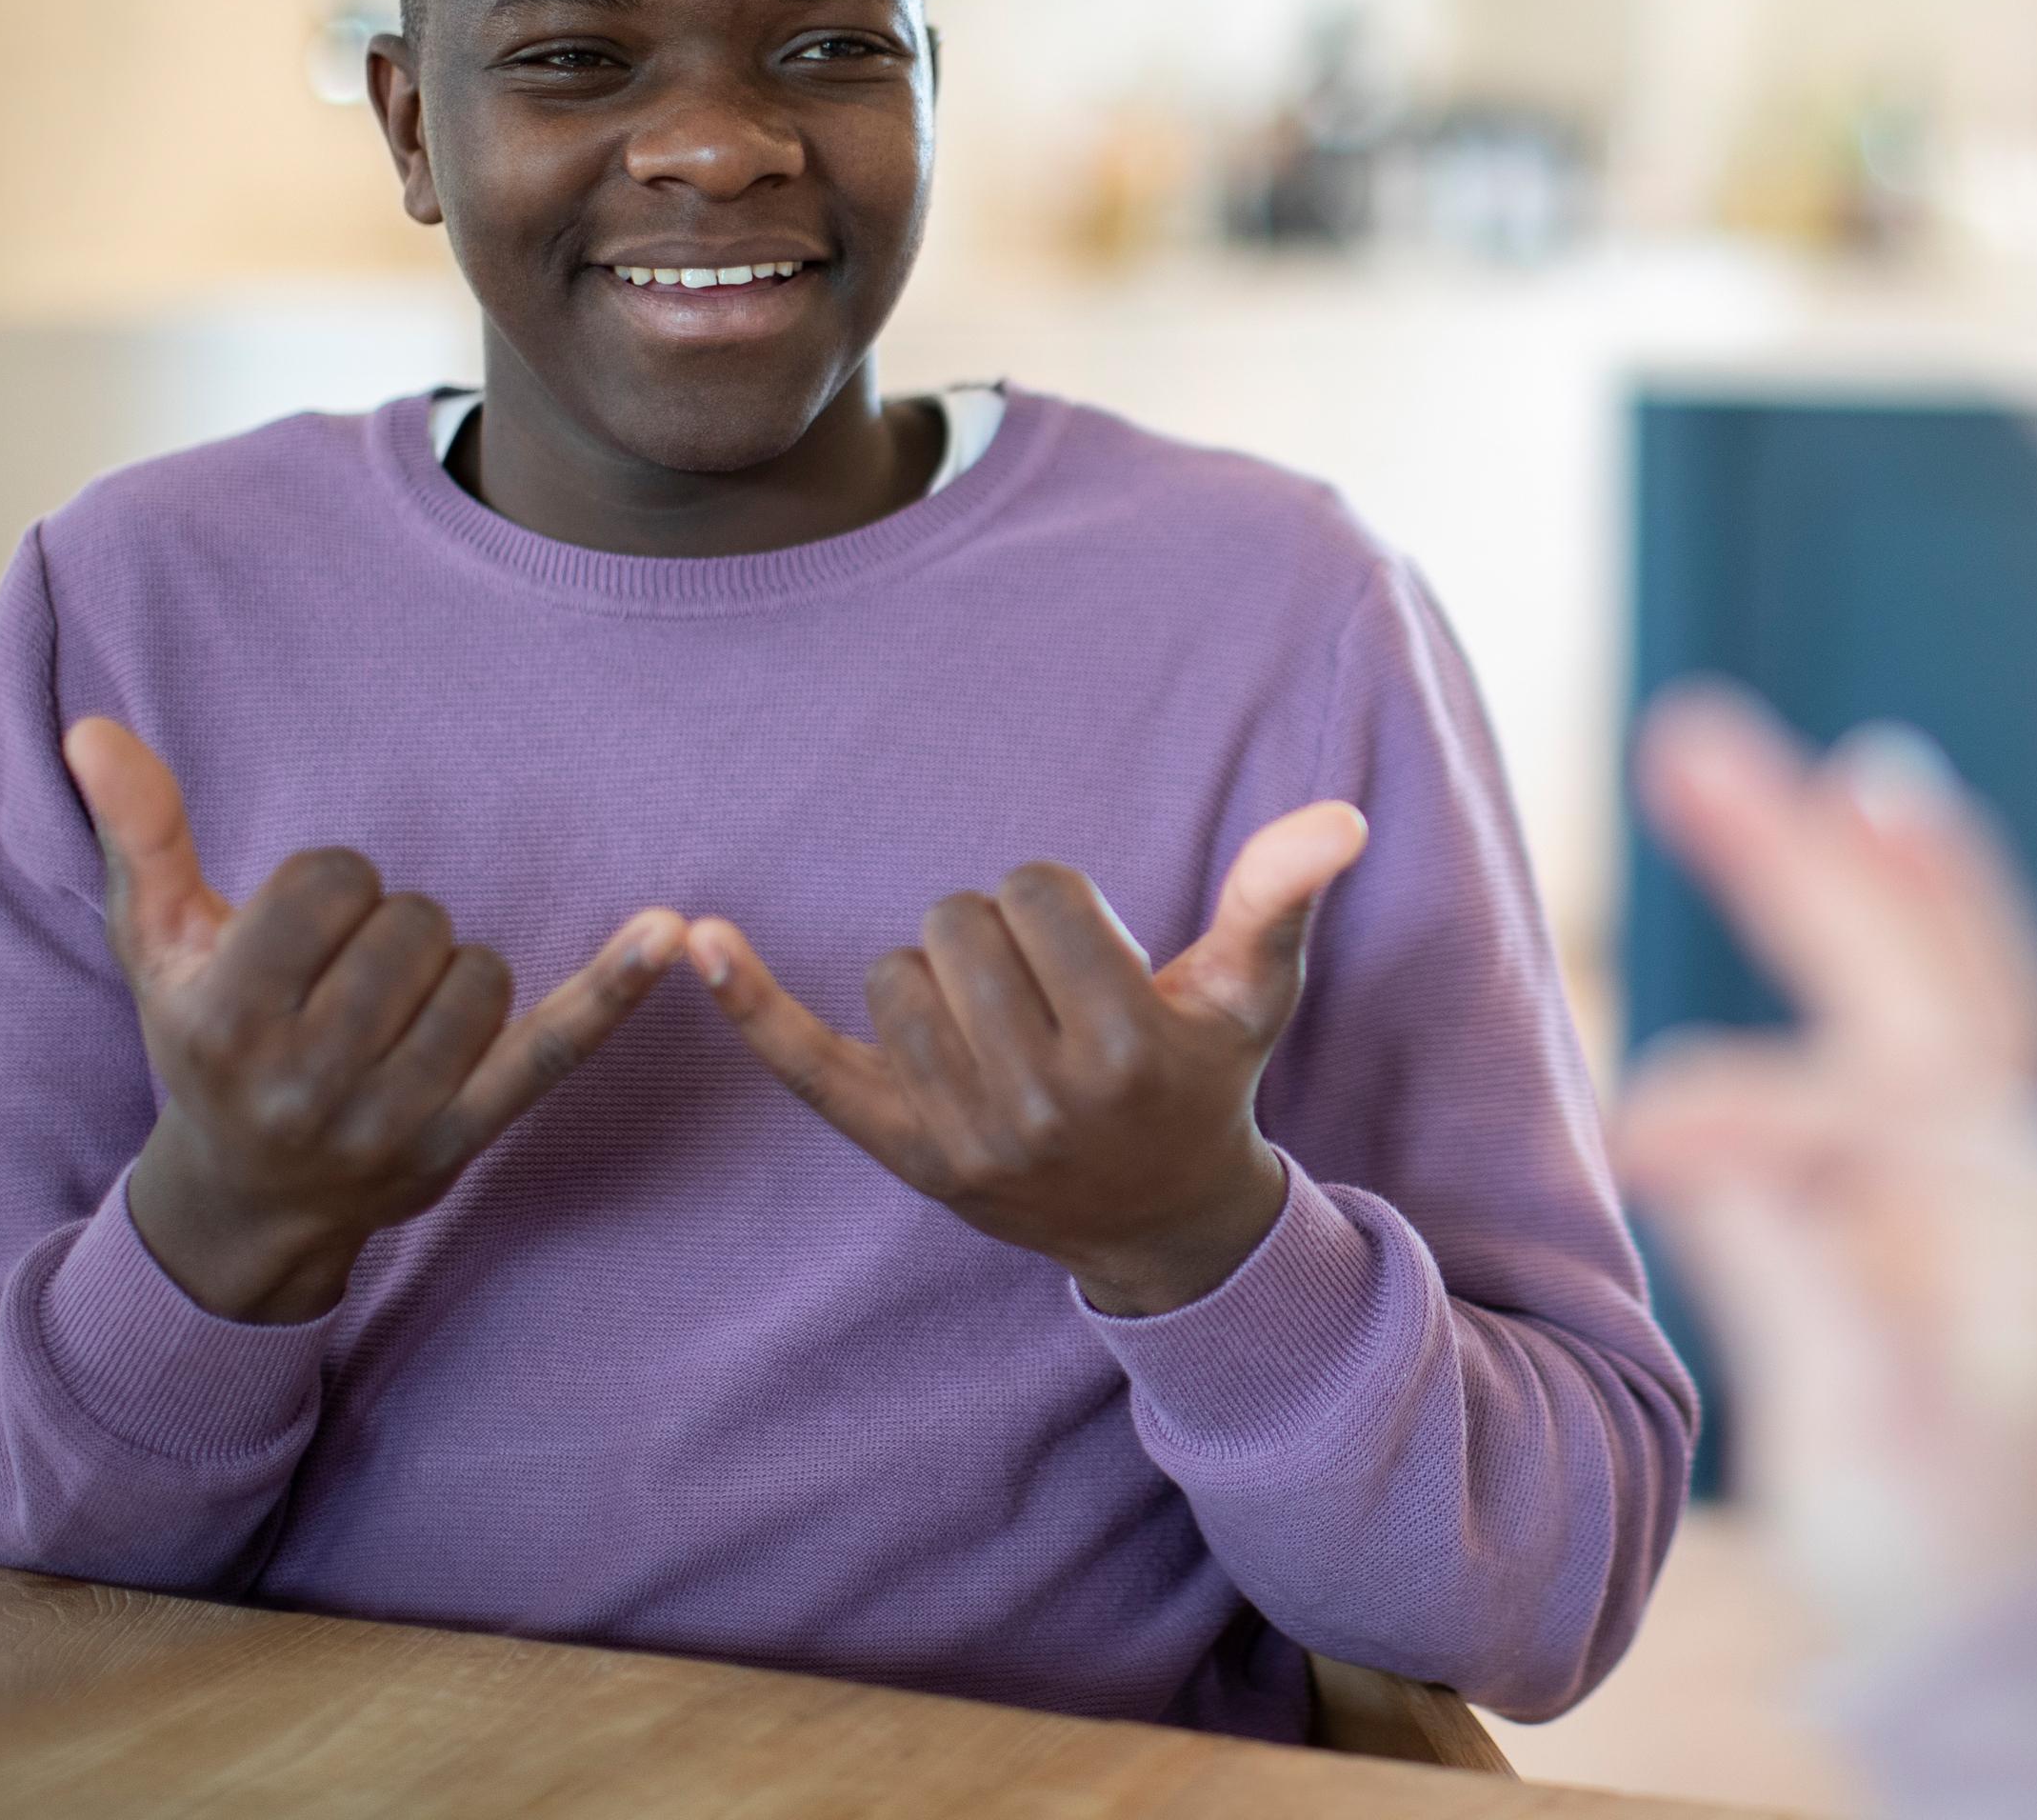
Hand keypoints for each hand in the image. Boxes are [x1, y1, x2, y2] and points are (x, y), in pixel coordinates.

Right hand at [65, 718, 684, 1324]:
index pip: (334, 881)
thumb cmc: (200, 1045)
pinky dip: (614, 988)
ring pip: (479, 972)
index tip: (305, 933)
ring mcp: (389, 1119)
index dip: (332, 888)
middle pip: (413, 923)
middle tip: (347, 984)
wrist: (242, 1202)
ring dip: (449, 973)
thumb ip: (139, 832)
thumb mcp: (155, 946)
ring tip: (391, 1015)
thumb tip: (92, 727)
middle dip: (390, 931)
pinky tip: (670, 933)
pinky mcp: (465, 1140)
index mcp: (225, 1018)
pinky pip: (555, 1047)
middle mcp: (304, 1080)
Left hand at [692, 803, 1370, 1315]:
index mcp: (1126, 1044)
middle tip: (1043, 996)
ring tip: (997, 1026)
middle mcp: (1041, 1098)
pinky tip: (696, 941)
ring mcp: (962, 1135)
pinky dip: (750, 1003)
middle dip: (998, 934)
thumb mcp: (1253, 993)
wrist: (1159, 1221)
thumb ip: (1279, 898)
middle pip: (960, 920)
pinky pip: (808, 1064)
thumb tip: (1340, 815)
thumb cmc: (1203, 1077)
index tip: (1088, 956)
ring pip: (897, 972)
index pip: (1038, 889)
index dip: (1059, 903)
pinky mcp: (900, 1153)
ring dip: (939, 976)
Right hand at [1616, 683, 2036, 1650]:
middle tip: (1692, 736)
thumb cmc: (1932, 1545)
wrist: (2004, 1617)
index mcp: (2031, 1212)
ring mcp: (2009, 1158)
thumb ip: (1787, 1269)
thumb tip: (1684, 1131)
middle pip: (1922, 966)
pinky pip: (1932, 1008)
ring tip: (1816, 756)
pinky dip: (1896, 911)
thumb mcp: (1856, 1430)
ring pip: (1937, 969)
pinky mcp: (1965, 1172)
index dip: (1744, 1108)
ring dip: (1860, 858)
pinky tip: (1864, 827)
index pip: (1867, 1096)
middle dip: (1807, 855)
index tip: (1637, 1145)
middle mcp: (2036, 1158)